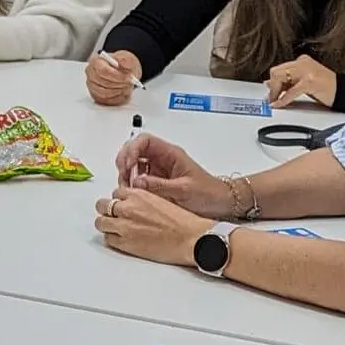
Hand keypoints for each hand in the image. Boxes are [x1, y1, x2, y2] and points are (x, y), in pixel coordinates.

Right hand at [87, 50, 141, 105]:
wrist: (123, 72)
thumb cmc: (122, 65)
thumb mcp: (127, 58)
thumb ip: (125, 60)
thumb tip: (123, 62)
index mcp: (96, 61)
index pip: (103, 70)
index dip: (116, 76)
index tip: (128, 78)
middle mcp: (91, 73)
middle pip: (103, 83)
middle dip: (119, 84)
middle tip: (130, 83)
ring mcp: (92, 85)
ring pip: (104, 93)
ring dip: (118, 92)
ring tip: (127, 88)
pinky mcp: (95, 95)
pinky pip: (105, 101)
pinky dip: (117, 99)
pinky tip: (123, 93)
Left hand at [95, 187, 217, 266]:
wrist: (191, 239)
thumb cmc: (183, 222)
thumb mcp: (161, 200)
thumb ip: (144, 200)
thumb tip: (135, 205)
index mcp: (138, 195)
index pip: (116, 193)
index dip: (119, 200)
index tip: (122, 206)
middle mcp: (128, 208)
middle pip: (103, 205)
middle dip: (107, 210)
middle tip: (114, 217)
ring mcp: (124, 226)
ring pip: (100, 222)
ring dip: (107, 224)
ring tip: (115, 229)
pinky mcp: (125, 243)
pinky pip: (108, 239)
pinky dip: (112, 238)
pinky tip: (122, 239)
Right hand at [115, 132, 232, 218]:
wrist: (221, 204)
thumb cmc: (208, 193)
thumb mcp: (184, 190)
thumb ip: (159, 186)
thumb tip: (136, 182)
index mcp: (170, 153)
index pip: (144, 141)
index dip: (132, 150)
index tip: (127, 166)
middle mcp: (162, 159)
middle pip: (134, 150)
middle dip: (124, 162)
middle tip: (123, 180)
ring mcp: (158, 170)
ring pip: (134, 165)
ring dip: (126, 175)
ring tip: (127, 190)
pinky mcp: (157, 182)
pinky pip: (139, 179)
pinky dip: (132, 185)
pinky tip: (134, 195)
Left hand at [266, 55, 336, 107]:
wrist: (344, 92)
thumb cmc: (327, 88)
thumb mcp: (304, 82)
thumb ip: (289, 81)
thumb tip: (270, 83)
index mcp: (302, 61)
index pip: (279, 69)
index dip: (273, 82)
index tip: (270, 92)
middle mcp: (303, 63)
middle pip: (277, 72)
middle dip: (272, 87)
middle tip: (271, 99)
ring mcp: (306, 71)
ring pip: (280, 78)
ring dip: (275, 93)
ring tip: (274, 101)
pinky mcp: (309, 82)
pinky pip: (290, 91)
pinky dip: (283, 99)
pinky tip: (279, 104)